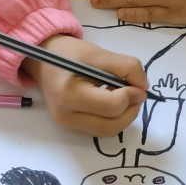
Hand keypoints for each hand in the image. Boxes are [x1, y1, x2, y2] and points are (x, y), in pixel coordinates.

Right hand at [22, 34, 148, 135]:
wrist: (41, 59)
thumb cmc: (68, 53)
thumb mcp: (98, 54)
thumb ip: (126, 67)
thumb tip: (143, 87)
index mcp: (69, 94)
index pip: (112, 106)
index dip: (131, 95)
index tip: (139, 84)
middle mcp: (66, 115)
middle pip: (111, 125)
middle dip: (131, 110)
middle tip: (136, 93)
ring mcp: (67, 124)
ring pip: (108, 131)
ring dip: (124, 116)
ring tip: (125, 96)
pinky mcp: (70, 126)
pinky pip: (100, 129)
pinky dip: (113, 117)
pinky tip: (112, 101)